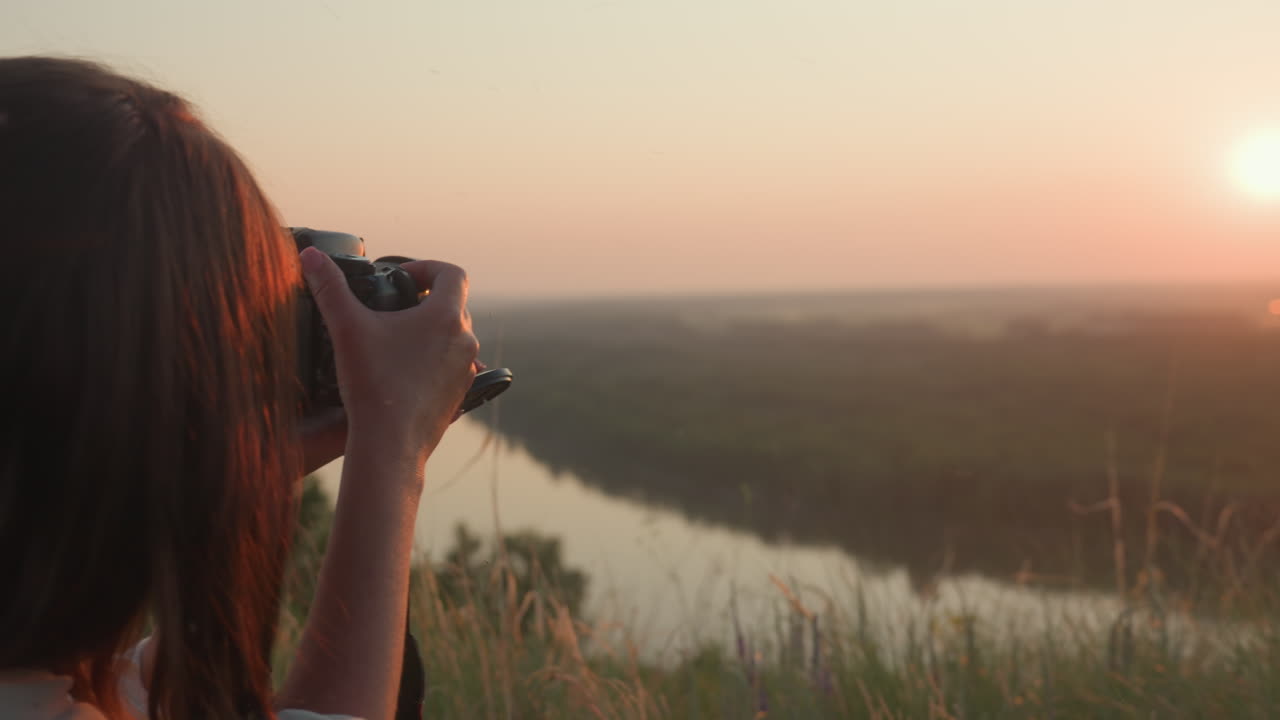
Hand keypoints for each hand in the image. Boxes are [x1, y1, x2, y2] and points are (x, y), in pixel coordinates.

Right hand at [299, 247, 478, 470]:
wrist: (390, 446)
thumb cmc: (372, 385)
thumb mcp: (346, 328)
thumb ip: (329, 287)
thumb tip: (309, 255)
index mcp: (446, 317)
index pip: (452, 272)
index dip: (427, 266)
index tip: (401, 276)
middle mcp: (466, 341)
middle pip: (453, 304)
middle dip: (424, 299)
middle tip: (392, 306)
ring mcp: (467, 370)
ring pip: (454, 337)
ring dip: (430, 331)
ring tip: (395, 338)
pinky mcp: (462, 395)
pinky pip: (452, 366)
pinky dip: (433, 360)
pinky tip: (403, 369)